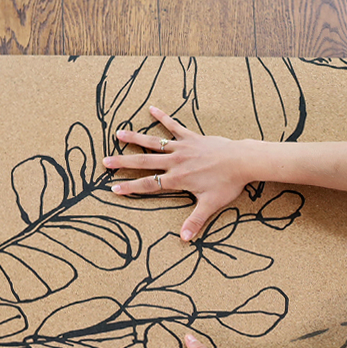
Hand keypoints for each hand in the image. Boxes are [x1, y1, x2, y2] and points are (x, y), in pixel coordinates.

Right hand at [103, 106, 250, 241]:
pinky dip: (163, 117)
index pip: (148, 185)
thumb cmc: (227, 184)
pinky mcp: (192, 137)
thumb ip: (195, 221)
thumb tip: (184, 239)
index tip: (113, 189)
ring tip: (118, 133)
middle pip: (144, 162)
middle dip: (123, 162)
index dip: (130, 188)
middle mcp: (175, 162)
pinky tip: (151, 109)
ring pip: (154, 142)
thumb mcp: (210, 205)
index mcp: (177, 179)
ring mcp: (182, 148)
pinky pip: (174, 126)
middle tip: (105, 161)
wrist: (241, 161)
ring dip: (135, 138)